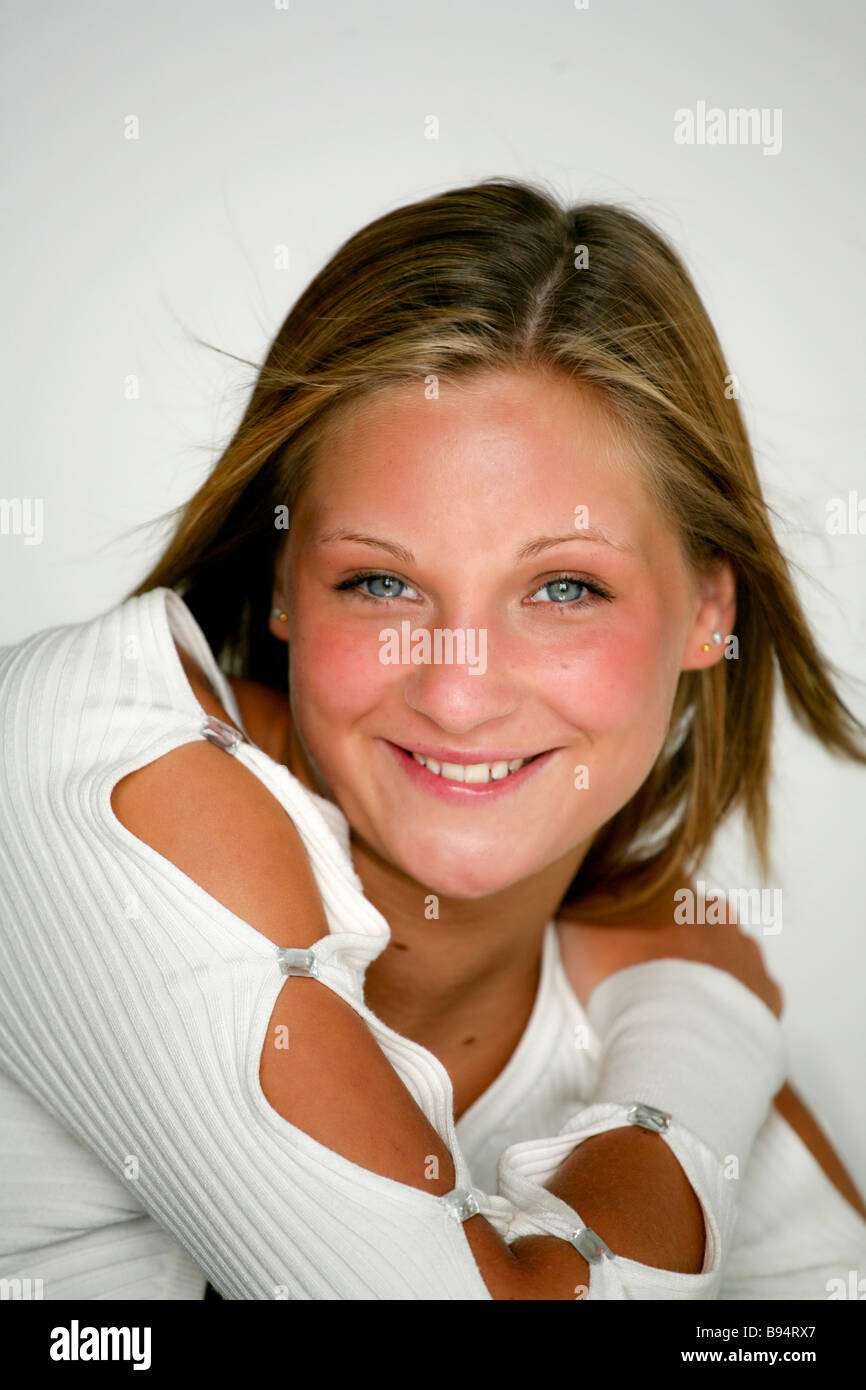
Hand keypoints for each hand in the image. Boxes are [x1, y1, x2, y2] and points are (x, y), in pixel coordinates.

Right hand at [556, 892, 783, 1019]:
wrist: (675, 1038)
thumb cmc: (621, 980)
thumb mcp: (577, 930)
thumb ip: (580, 906)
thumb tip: (579, 896)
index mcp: (673, 890)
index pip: (652, 892)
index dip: (634, 921)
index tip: (620, 949)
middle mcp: (716, 913)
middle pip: (692, 922)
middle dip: (674, 946)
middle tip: (647, 982)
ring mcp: (747, 953)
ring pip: (725, 957)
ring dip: (706, 976)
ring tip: (677, 1010)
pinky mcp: (767, 995)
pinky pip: (751, 998)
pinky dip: (733, 1009)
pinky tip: (710, 1028)